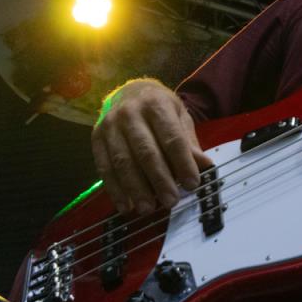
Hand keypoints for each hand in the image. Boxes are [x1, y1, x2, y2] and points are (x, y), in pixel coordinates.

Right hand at [91, 78, 212, 214]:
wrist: (128, 92)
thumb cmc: (159, 108)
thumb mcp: (179, 117)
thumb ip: (188, 142)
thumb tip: (205, 166)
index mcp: (156, 104)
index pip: (171, 137)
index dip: (182, 163)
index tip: (192, 184)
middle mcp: (130, 113)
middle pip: (146, 151)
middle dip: (159, 179)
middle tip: (171, 202)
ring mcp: (110, 125)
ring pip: (123, 162)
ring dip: (136, 189)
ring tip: (148, 208)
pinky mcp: (96, 138)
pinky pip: (104, 168)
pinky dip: (115, 190)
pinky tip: (125, 206)